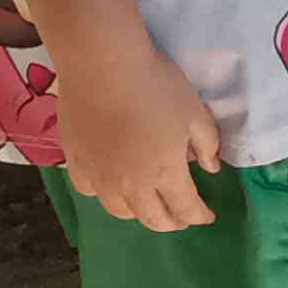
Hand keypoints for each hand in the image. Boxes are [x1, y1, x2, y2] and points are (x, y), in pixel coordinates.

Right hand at [54, 32, 222, 228]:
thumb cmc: (155, 86)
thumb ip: (206, 144)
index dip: (200, 216)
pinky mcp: (76, 161)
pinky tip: (109, 186)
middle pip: (153, 218)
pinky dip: (104, 195)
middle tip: (182, 217)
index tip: (208, 216)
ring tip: (148, 205)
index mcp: (165, 173)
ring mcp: (99, 176)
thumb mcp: (194, 112)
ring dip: (139, 213)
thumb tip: (211, 168)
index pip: (186, 208)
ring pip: (119, 210)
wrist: (102, 65)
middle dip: (172, 222)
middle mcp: (131, 185)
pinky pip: (89, 191)